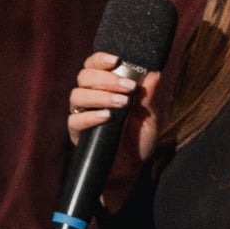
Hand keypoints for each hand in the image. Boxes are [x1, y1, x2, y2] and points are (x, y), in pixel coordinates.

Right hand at [67, 51, 161, 201]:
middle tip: (128, 87)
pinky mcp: (78, 135)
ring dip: (100, 95)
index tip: (116, 59)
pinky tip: (107, 117)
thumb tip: (154, 73)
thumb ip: (148, 95)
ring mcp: (81, 115)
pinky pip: (75, 121)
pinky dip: (91, 116)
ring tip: (122, 103)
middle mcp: (89, 98)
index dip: (100, 59)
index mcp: (104, 88)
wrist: (132, 170)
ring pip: (77, 95)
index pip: (93, 66)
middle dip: (105, 78)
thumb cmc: (139, 139)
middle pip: (83, 77)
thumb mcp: (149, 116)